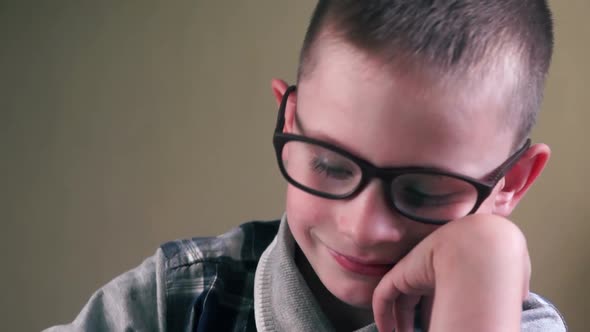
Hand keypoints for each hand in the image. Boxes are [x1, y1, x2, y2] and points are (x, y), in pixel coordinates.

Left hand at [372, 214, 530, 331]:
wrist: (484, 248)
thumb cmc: (501, 263)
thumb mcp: (513, 272)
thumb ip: (513, 282)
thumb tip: (521, 294)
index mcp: (456, 266)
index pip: (440, 288)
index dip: (437, 308)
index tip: (442, 325)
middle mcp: (433, 266)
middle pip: (417, 295)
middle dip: (415, 318)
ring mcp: (415, 269)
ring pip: (399, 297)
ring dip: (397, 321)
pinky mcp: (402, 273)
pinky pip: (384, 295)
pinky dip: (382, 314)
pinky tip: (387, 330)